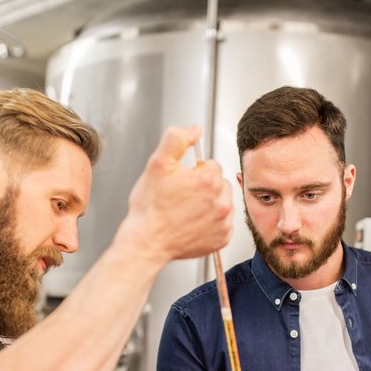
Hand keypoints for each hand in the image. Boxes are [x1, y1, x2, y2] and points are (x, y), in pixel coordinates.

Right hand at [119, 125, 232, 262]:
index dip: (194, 172)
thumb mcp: (157, 163)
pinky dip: (211, 224)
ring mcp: (223, 222)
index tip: (181, 183)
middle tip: (182, 198)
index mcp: (209, 179)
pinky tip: (193, 224)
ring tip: (187, 211)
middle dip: (204, 187)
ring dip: (210, 204)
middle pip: (219, 183)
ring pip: (222, 202)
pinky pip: (223, 224)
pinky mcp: (223, 238)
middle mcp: (221, 201)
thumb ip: (177, 139)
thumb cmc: (150, 206)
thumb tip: (195, 128)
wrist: (147, 241)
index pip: (211, 165)